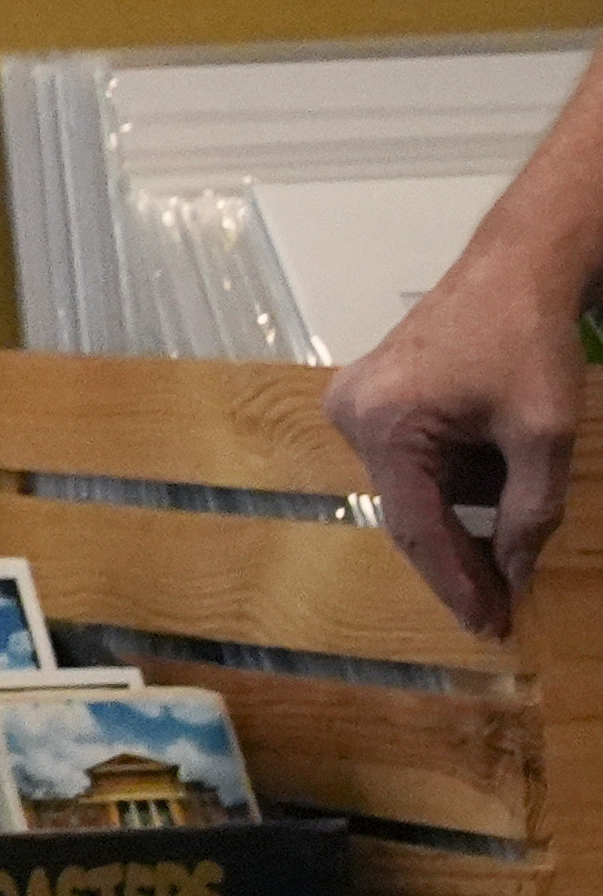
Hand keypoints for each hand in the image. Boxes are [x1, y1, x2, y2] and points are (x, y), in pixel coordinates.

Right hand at [329, 241, 586, 632]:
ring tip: (504, 552)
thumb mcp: (544, 435)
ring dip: (458, 520)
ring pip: (409, 490)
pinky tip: (488, 497)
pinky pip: (409, 463)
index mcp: (385, 425)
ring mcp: (354, 404)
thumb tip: (513, 572)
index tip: (489, 626)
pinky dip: (450, 486)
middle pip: (406, 513)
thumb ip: (529, 512)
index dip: (456, 583)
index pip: (417, 528)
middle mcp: (352, 416)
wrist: (514, 269)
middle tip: (498, 609)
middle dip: (456, 560)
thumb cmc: (527, 341)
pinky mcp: (369, 396)